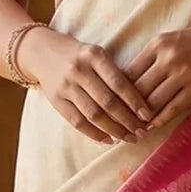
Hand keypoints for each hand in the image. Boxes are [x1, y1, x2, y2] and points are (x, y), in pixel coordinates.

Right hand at [20, 27, 153, 144]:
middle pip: (107, 102)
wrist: (43, 51)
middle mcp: (79, 70)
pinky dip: (94, 134)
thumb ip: (115, 74)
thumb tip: (140, 105)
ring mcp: (65, 86)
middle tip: (141, 132)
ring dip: (114, 130)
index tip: (148, 116)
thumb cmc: (80, 56)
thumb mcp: (98, 55)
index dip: (135, 101)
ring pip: (93, 115)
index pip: (119, 82)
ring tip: (128, 138)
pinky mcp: (55, 100)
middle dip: (127, 121)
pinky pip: (77, 122)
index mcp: (94, 56)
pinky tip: (108, 140)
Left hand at [127, 21, 190, 130]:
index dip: (119, 91)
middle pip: (139, 89)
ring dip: (142, 117)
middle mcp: (168, 59)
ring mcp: (183, 75)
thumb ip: (148, 58)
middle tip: (119, 120)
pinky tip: (153, 126)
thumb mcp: (168, 41)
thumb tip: (125, 82)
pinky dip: (160, 119)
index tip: (113, 103)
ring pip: (154, 102)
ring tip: (134, 126)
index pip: (129, 72)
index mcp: (157, 45)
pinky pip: (173, 108)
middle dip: (127, 107)